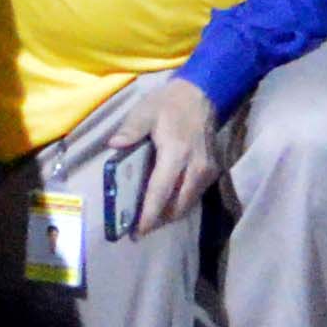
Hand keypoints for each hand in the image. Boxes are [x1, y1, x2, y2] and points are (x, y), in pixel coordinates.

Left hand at [93, 76, 223, 235]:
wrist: (201, 96)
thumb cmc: (168, 105)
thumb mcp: (145, 112)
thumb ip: (130, 130)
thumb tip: (114, 145)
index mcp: (176, 153)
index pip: (161, 190)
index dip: (149, 213)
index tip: (137, 231)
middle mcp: (196, 166)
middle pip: (177, 204)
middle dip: (159, 220)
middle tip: (139, 230)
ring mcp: (207, 170)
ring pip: (188, 202)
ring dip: (170, 214)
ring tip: (150, 221)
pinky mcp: (213, 171)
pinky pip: (195, 195)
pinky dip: (180, 204)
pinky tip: (165, 206)